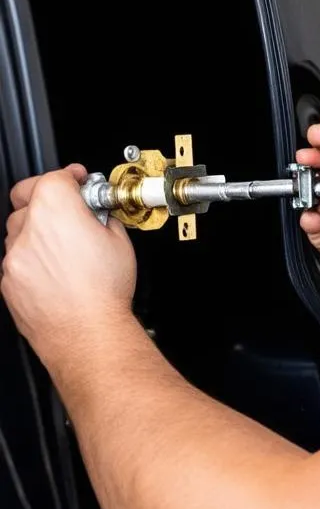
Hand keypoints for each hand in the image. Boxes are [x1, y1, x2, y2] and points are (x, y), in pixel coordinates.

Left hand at [2, 165, 136, 360]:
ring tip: (68, 247)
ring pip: (20, 230)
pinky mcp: (8, 280)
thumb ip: (101, 217)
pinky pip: (18, 259)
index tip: (77, 179)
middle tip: (72, 211)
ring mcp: (14, 256)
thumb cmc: (104, 290)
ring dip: (39, 230)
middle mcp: (28, 230)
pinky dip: (34, 258)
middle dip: (49, 201)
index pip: (52, 177)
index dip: (68, 176)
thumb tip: (96, 212)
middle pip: (28, 200)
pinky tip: (59, 271)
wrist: (86, 332)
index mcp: (56, 211)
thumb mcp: (119, 241)